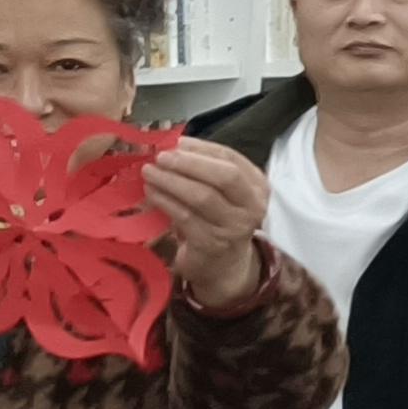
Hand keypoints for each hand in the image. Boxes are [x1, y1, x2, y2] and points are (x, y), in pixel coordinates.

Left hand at [141, 135, 272, 307]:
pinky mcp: (211, 244)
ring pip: (201, 197)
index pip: (232, 159)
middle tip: (161, 157)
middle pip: (224, 177)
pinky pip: (184, 217)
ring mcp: (233, 227)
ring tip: (149, 172)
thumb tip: (176, 145)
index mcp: (258, 186)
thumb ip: (207, 170)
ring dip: (171, 181)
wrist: (224, 266)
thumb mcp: (224, 194)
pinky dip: (165, 201)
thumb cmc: (219, 221)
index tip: (176, 143)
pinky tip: (151, 193)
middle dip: (189, 163)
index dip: (202, 149)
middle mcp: (252, 206)